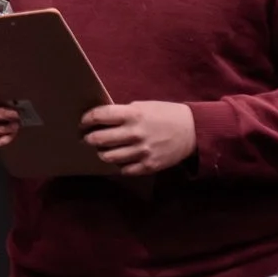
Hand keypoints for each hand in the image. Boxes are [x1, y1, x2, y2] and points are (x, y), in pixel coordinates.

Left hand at [82, 101, 196, 176]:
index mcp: (133, 115)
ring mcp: (142, 151)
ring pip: (108, 157)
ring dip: (102, 153)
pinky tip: (121, 159)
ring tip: (104, 149)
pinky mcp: (148, 165)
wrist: (193, 130)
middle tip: (88, 138)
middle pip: (99, 139)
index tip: (83, 122)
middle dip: (90, 138)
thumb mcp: (144, 107)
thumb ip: (123, 113)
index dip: (87, 119)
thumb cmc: (165, 115)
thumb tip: (100, 119)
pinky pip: (124, 169)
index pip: (100, 116)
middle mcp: (135, 133)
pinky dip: (119, 165)